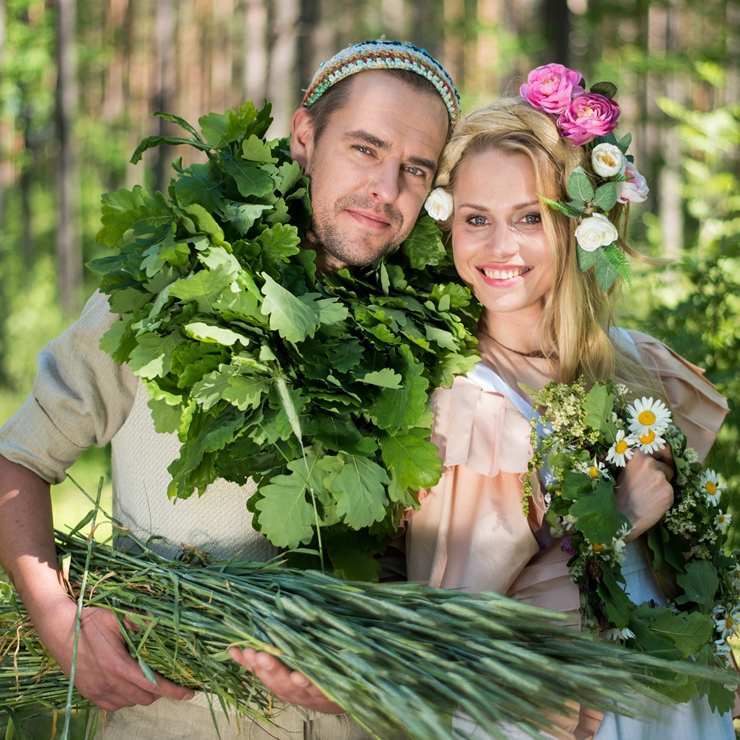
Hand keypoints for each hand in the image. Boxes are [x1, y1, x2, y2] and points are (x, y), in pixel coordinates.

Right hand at [36, 595, 194, 711]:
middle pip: (145, 698)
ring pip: (130, 703)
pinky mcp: (89, 693)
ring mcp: (98, 691)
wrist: (58, 629)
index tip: (189, 692)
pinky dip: (126, 699)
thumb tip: (164, 622)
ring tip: (148, 679)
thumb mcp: (118, 617)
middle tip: (167, 678)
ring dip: (143, 695)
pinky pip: (113, 706)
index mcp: (120, 667)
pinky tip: (128, 685)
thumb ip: (142, 623)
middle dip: (160, 691)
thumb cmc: (89, 621)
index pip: (154, 686)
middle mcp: (110, 684)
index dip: (174, 691)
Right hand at [229, 647, 343, 713]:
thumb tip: (253, 638)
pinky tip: (299, 675)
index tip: (236, 650)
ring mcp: (304, 692)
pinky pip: (313, 687)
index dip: (246, 662)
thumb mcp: (287, 669)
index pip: (258, 671)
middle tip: (253, 652)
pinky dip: (305, 682)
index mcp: (277, 683)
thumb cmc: (307, 680)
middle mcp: (287, 689)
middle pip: (271, 678)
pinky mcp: (322, 692)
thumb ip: (272, 654)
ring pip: (288, 683)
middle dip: (261, 665)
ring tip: (268, 659)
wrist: (336, 699)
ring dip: (278, 671)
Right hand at [615, 449, 674, 541]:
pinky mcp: (668, 491)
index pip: (662, 447)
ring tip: (647, 497)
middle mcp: (649, 462)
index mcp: (637, 454)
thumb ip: (639, 462)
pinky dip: (664, 499)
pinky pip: (670, 493)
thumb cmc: (619, 495)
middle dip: (662, 474)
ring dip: (662, 488)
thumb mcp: (625, 471)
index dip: (664, 455)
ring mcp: (659, 476)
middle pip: (666, 466)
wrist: (620, 517)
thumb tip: (656, 458)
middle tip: (647, 487)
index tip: (664, 461)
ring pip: (668, 481)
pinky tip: (651, 504)